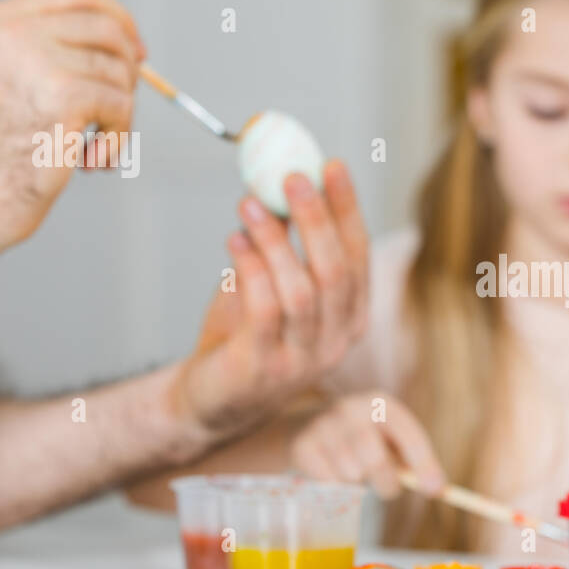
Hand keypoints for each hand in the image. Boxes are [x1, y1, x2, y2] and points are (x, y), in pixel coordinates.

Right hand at [0, 0, 143, 251]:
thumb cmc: (5, 151)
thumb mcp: (15, 81)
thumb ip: (58, 52)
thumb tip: (129, 43)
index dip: (118, 18)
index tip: (138, 53)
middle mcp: (13, 32)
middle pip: (108, 27)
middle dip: (128, 69)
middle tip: (119, 110)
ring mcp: (37, 59)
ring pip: (120, 73)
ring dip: (119, 116)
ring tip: (94, 146)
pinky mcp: (63, 94)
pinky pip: (122, 106)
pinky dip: (119, 139)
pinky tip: (91, 160)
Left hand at [173, 165, 368, 439]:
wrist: (210, 403)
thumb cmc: (244, 338)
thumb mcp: (270, 287)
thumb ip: (279, 247)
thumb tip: (275, 185)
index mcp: (350, 318)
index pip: (358, 256)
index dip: (347, 209)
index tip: (330, 165)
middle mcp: (335, 341)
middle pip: (335, 272)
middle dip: (317, 218)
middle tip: (292, 177)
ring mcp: (302, 360)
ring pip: (300, 291)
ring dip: (275, 240)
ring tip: (249, 204)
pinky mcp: (262, 369)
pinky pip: (263, 311)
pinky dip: (250, 269)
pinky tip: (234, 240)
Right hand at [291, 393, 445, 499]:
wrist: (305, 427)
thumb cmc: (361, 437)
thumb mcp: (387, 438)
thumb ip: (412, 461)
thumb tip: (438, 488)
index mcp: (380, 402)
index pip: (409, 434)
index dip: (425, 464)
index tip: (435, 490)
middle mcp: (351, 408)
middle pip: (376, 460)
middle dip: (388, 483)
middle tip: (389, 490)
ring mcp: (323, 425)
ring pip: (352, 474)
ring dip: (359, 483)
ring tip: (355, 471)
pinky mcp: (303, 445)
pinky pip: (329, 482)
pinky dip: (337, 485)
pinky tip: (333, 471)